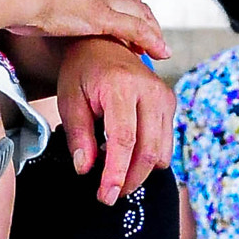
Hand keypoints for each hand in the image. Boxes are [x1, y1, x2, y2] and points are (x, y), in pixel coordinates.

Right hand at [0, 0, 168, 61]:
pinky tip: (159, 52)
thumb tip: (29, 13)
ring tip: (159, 46)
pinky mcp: (103, 15)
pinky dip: (151, 40)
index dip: (120, 4)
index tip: (126, 16)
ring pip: (138, 12)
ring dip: (152, 30)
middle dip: (143, 16)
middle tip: (151, 34)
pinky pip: (136, 28)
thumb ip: (36, 0)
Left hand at [55, 39, 175, 203]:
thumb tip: (86, 169)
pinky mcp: (170, 104)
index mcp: (122, 86)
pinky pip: (165, 143)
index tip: (106, 195)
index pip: (124, 140)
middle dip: (130, 179)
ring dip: (139, 172)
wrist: (102, 43)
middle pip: (148, 151)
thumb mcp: (69, 100)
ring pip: (161, 152)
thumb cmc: (82, 71)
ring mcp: (165, 97)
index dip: (116, 172)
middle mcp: (150, 91)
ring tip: (114, 175)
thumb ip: (78, 136)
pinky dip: (148, 158)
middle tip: (109, 195)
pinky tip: (126, 157)